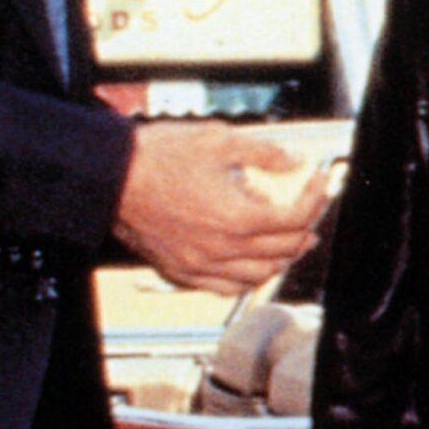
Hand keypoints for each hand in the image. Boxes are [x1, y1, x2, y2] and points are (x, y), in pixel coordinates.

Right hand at [113, 121, 325, 293]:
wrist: (109, 177)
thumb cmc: (156, 157)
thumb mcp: (219, 140)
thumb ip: (264, 153)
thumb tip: (294, 162)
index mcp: (237, 218)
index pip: (295, 218)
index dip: (315, 198)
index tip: (319, 181)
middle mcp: (222, 249)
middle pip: (283, 249)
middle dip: (306, 228)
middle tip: (311, 212)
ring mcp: (201, 266)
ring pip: (259, 276)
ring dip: (283, 259)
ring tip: (292, 242)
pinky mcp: (181, 272)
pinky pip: (226, 289)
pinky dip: (249, 279)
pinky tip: (254, 267)